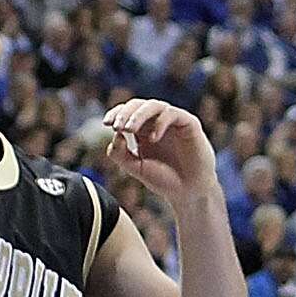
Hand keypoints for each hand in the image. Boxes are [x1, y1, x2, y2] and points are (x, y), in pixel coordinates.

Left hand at [103, 99, 218, 203]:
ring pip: (154, 105)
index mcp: (143, 130)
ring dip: (138, 115)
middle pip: (138, 105)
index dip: (116, 113)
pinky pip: (172, 114)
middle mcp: (157, 122)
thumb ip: (120, 153)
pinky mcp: (188, 123)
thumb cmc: (164, 180)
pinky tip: (153, 138)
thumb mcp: (135, 168)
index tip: (107, 124)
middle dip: (125, 113)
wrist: (188, 191)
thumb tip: (115, 134)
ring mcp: (173, 121)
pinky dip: (159, 123)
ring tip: (129, 129)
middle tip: (117, 127)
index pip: (127, 112)